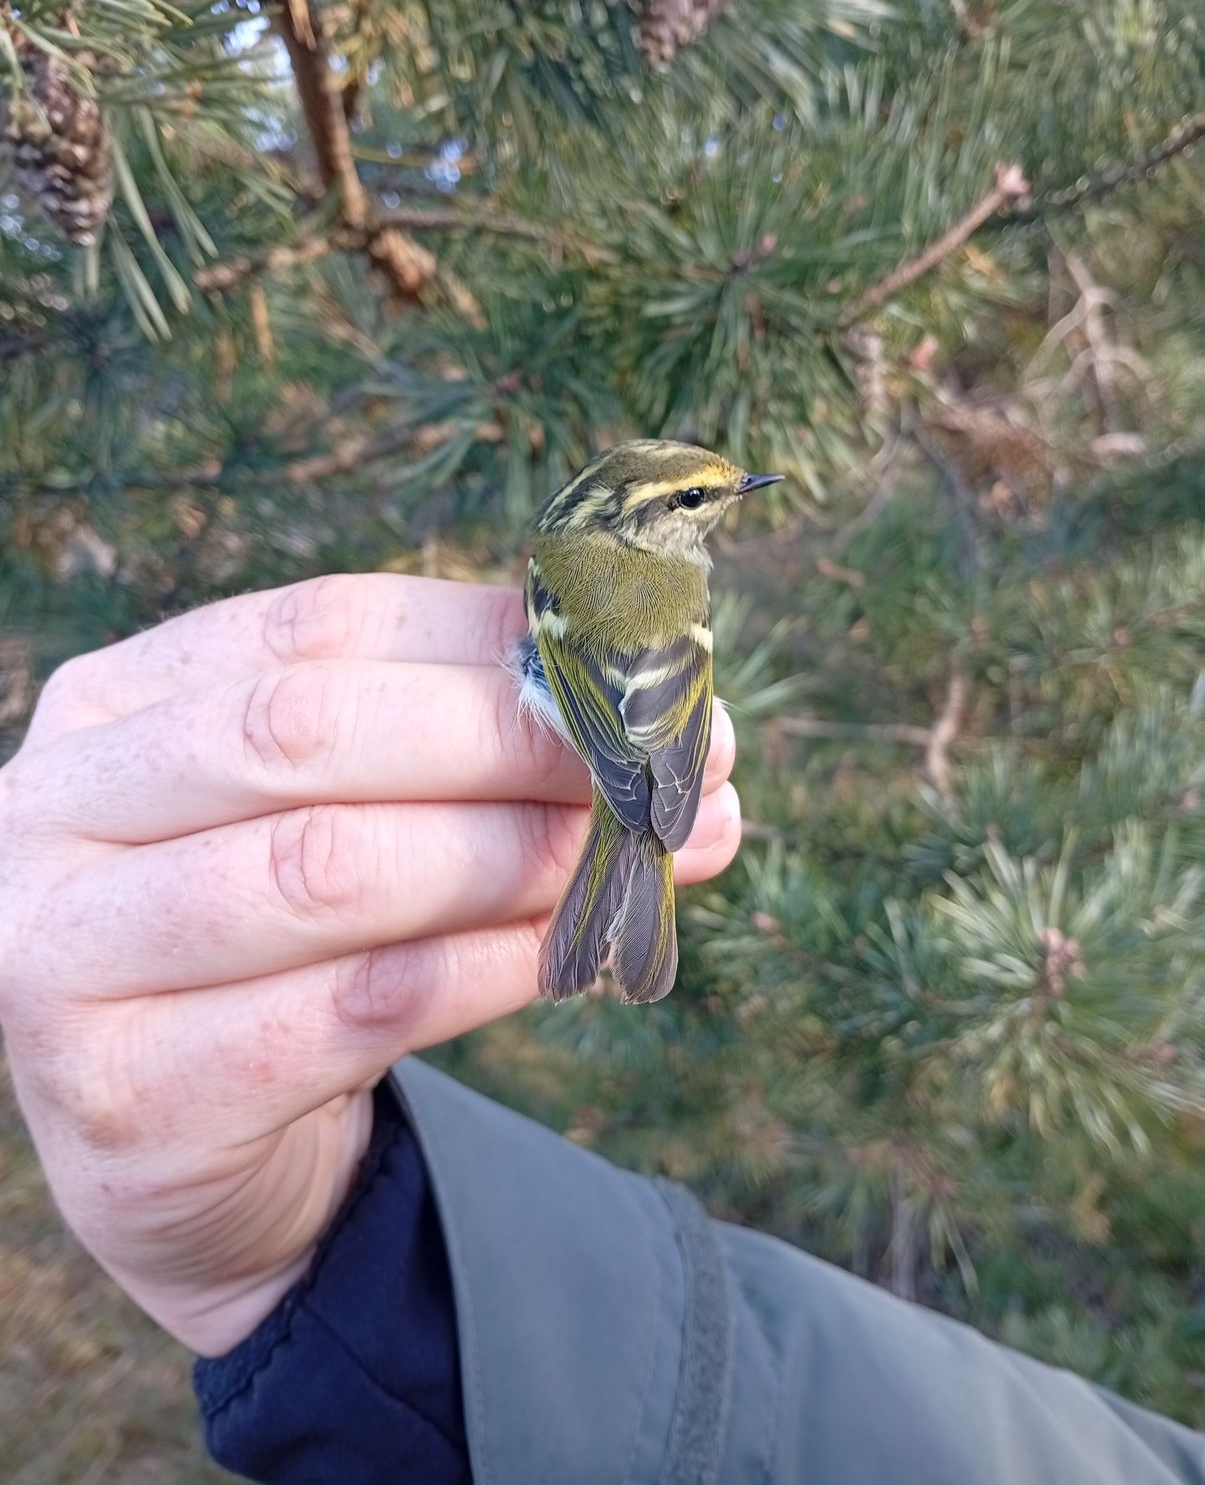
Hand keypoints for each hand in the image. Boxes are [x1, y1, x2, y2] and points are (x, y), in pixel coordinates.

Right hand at [0, 574, 739, 1355]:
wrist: (184, 1149)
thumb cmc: (276, 941)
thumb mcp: (329, 809)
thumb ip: (448, 742)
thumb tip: (659, 710)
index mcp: (113, 701)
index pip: (319, 624)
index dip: (491, 637)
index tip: (637, 664)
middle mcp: (58, 810)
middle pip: (306, 731)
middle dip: (510, 736)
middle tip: (659, 760)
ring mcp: (67, 957)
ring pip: (329, 867)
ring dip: (516, 852)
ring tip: (646, 850)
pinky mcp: (130, 1095)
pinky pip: (356, 1007)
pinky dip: (492, 965)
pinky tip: (582, 951)